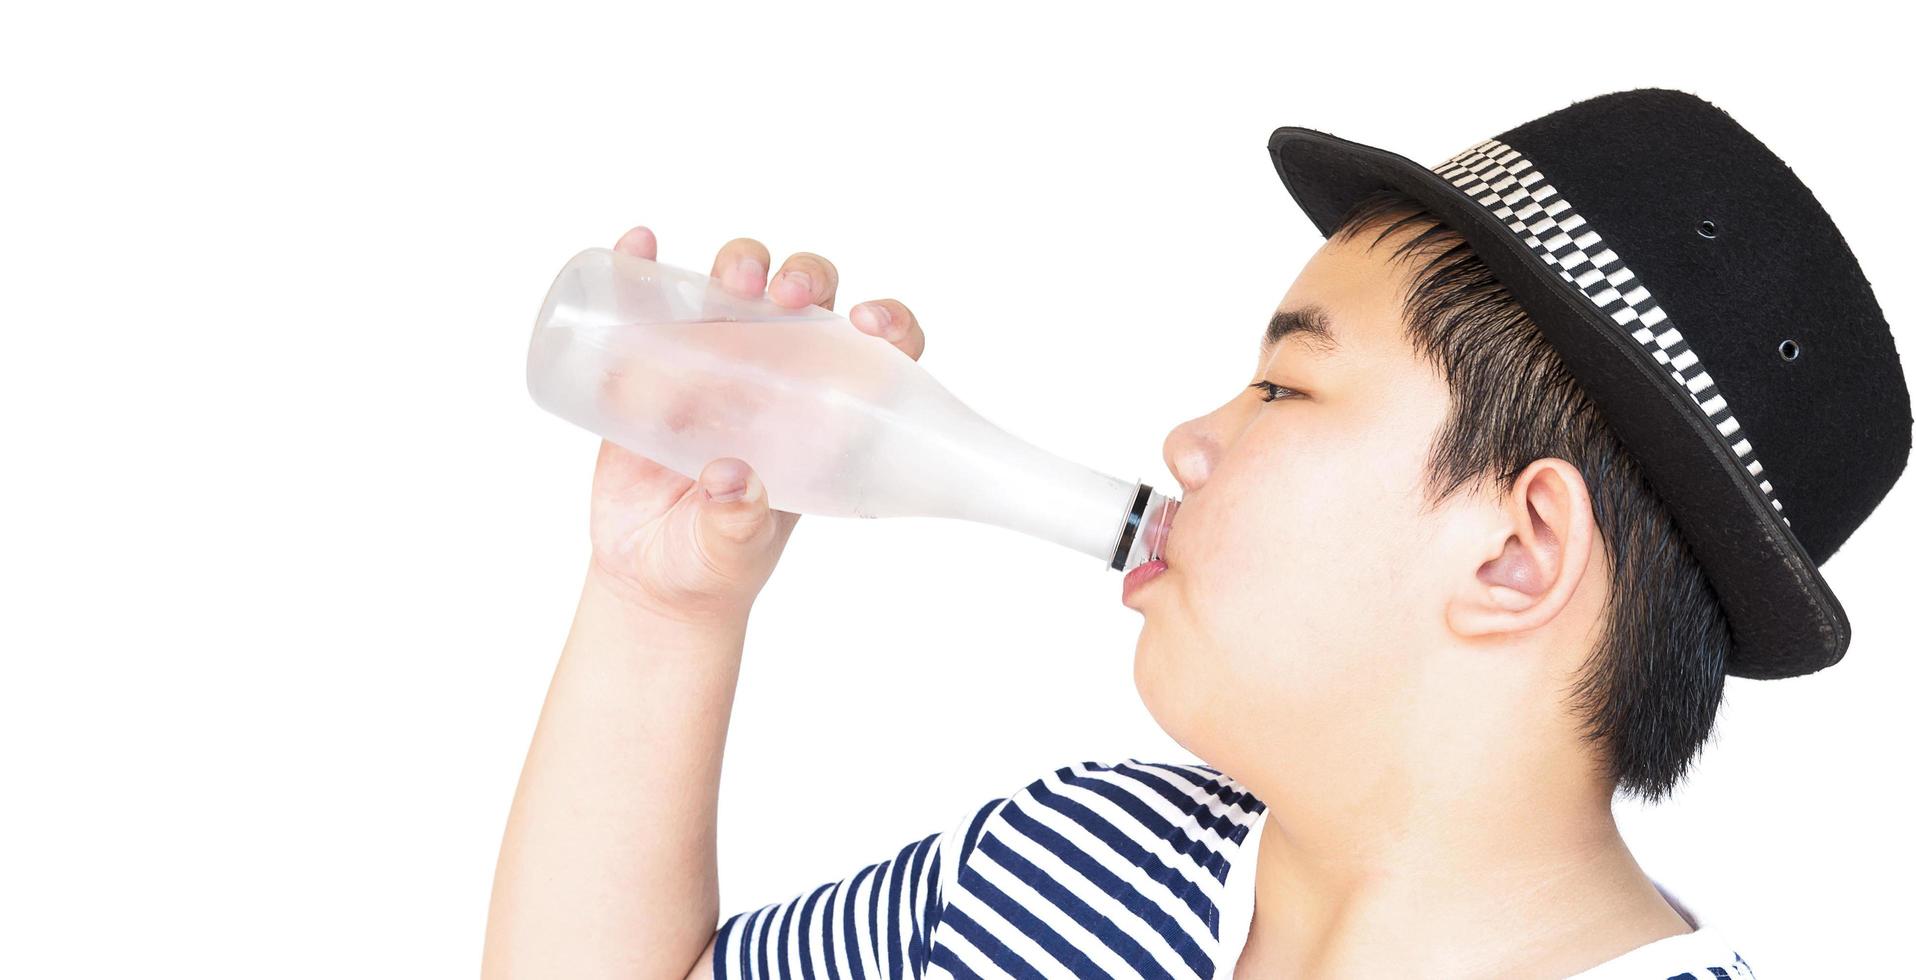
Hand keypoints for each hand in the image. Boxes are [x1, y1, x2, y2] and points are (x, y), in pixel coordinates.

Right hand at [582, 226, 927, 623]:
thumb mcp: (731, 553)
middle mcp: (781, 377)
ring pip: (740, 289)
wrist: (649, 573)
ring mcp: (718, 363)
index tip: (871, 323)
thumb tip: (732, 481)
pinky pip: (654, 303)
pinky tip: (640, 249)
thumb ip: (736, 525)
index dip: (889, 324)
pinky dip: (645, 267)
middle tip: (784, 295)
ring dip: (741, 265)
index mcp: (826, 418)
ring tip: (733, 280)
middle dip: (806, 277)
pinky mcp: (656, 365)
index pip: (878, 353)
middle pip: (810, 300)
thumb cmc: (712, 564)